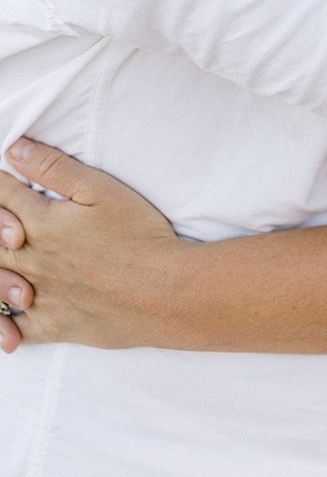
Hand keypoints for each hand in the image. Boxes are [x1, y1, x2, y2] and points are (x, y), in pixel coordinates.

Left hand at [0, 138, 179, 353]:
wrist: (162, 291)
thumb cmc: (137, 234)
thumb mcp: (100, 189)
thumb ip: (54, 168)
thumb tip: (15, 149)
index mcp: (40, 223)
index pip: (2, 195)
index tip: (3, 177)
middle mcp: (30, 260)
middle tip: (6, 223)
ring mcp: (37, 296)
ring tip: (8, 255)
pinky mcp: (51, 326)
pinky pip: (10, 327)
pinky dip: (3, 321)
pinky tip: (11, 307)